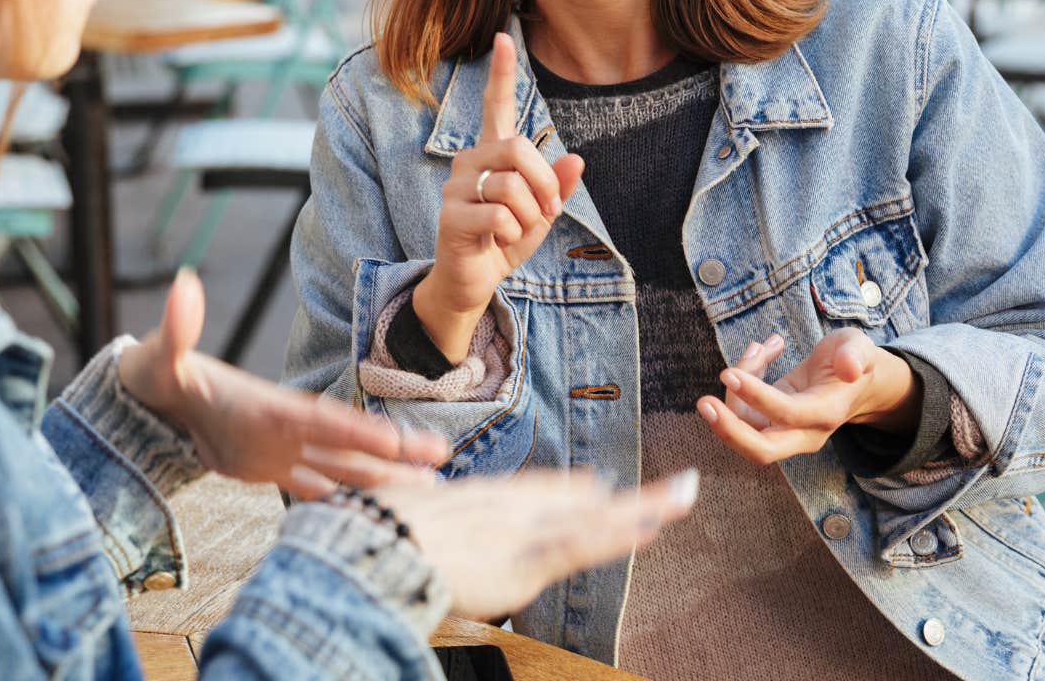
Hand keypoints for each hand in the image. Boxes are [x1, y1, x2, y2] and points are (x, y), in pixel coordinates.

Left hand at [118, 270, 449, 497]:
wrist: (160, 395)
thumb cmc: (162, 371)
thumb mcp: (164, 355)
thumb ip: (178, 328)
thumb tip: (184, 285)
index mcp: (269, 404)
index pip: (321, 419)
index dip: (356, 431)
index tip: (392, 442)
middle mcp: (286, 426)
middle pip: (347, 442)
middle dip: (392, 451)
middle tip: (440, 458)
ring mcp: (283, 449)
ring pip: (341, 467)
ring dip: (382, 478)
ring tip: (430, 490)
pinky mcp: (271, 468)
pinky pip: (314, 486)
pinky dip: (343, 499)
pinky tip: (375, 514)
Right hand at [375, 468, 699, 620]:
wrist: (361, 550)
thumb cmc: (361, 540)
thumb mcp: (386, 524)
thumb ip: (411, 527)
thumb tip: (397, 528)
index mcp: (472, 501)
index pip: (530, 493)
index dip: (565, 490)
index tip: (595, 486)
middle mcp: (503, 508)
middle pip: (572, 500)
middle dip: (616, 498)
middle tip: (669, 490)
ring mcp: (518, 532)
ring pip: (593, 517)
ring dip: (643, 506)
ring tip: (684, 495)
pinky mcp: (524, 559)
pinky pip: (584, 543)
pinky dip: (620, 531)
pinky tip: (654, 524)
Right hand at [413, 32, 584, 362]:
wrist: (472, 281)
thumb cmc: (504, 241)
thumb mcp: (541, 215)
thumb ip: (557, 188)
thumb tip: (577, 160)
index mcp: (493, 155)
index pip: (495, 106)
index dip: (501, 74)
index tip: (503, 37)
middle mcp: (469, 161)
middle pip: (519, 147)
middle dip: (544, 184)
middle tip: (545, 211)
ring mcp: (456, 186)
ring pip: (511, 183)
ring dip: (530, 214)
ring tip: (517, 230)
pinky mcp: (450, 215)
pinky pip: (500, 214)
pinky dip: (512, 233)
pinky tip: (496, 242)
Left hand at [694, 329, 921, 464]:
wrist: (855, 382)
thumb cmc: (854, 360)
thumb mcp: (860, 347)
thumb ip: (856, 355)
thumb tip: (850, 368)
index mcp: (827, 414)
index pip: (787, 414)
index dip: (757, 396)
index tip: (729, 372)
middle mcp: (806, 433)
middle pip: (763, 450)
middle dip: (729, 431)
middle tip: (704, 403)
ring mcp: (785, 433)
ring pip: (746, 427)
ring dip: (736, 389)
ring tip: (758, 348)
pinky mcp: (770, 424)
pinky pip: (743, 413)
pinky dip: (740, 383)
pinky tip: (758, 352)